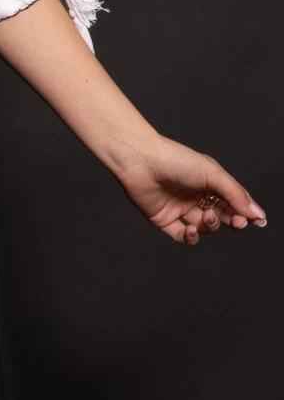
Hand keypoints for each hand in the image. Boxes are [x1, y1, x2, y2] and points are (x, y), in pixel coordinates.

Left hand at [119, 135, 266, 244]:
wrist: (141, 161)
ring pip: (203, 227)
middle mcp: (195, 196)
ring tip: (206, 216)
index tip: (258, 222)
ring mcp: (180, 208)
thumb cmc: (177, 161)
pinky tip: (192, 230)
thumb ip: (235, 195)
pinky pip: (181, 236)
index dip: (246, 212)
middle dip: (232, 220)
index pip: (233, 200)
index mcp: (209, 182)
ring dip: (210, 226)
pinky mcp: (164, 220)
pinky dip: (190, 238)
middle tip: (238, 222)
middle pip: (221, 215)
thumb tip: (256, 213)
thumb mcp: (212, 174)